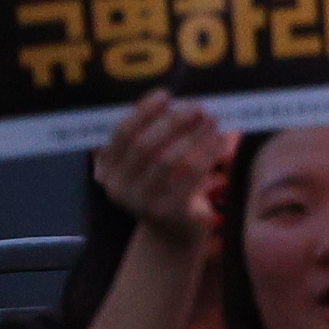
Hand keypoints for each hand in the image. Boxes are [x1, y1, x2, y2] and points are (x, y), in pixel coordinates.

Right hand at [93, 91, 233, 247]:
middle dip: (172, 121)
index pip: (121, 133)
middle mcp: (117, 186)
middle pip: (144, 144)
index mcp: (107, 169)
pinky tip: (220, 139)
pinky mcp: (167, 211)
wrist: (172, 233)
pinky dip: (207, 152)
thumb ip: (152, 135)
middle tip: (197, 106)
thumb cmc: (164, 187)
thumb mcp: (149, 163)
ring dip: (193, 135)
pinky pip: (191, 174)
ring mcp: (140, 201)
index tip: (166, 94)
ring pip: (168, 158)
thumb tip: (175, 100)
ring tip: (212, 120)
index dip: (143, 111)